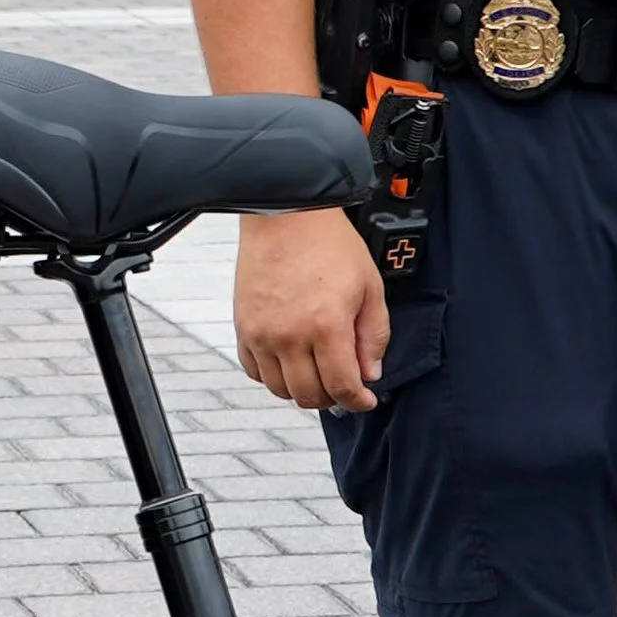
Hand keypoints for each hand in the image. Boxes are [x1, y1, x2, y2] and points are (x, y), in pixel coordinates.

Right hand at [233, 207, 389, 412]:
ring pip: (280, 389)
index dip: (356, 401)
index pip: (341, 387)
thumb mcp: (369, 287)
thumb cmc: (329, 243)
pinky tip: (289, 362)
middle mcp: (290, 335)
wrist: (286, 215)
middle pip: (309, 395)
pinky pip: (254, 370)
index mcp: (327, 326)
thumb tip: (369, 372)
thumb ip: (374, 335)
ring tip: (315, 374)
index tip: (363, 400)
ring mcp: (262, 334)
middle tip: (342, 387)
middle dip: (331, 398)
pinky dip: (272, 376)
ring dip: (301, 390)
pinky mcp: (243, 327)